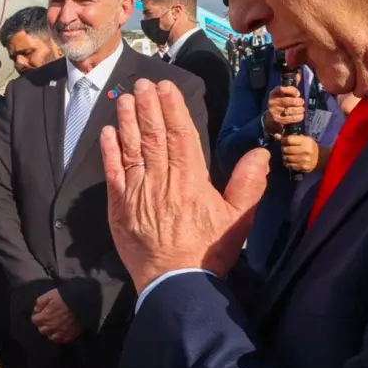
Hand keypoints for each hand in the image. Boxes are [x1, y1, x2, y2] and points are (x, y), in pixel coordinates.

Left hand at [31, 289, 81, 343]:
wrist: (80, 301)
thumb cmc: (64, 297)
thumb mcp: (49, 295)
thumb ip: (40, 302)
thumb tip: (36, 309)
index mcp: (44, 317)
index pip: (35, 320)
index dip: (37, 315)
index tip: (41, 312)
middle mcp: (51, 327)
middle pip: (42, 330)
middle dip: (43, 324)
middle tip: (48, 319)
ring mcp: (61, 333)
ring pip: (51, 337)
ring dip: (51, 332)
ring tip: (55, 326)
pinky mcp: (70, 335)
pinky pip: (62, 340)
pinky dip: (60, 336)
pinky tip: (62, 331)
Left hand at [101, 79, 270, 293]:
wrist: (176, 284)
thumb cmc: (210, 252)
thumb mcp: (238, 220)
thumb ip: (249, 184)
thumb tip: (260, 152)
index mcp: (192, 180)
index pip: (180, 135)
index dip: (172, 108)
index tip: (166, 87)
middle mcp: (162, 180)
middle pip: (153, 135)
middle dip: (148, 106)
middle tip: (142, 83)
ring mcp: (137, 192)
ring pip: (131, 148)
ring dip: (128, 120)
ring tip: (126, 98)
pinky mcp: (119, 207)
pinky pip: (112, 173)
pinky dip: (109, 151)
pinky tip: (107, 132)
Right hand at [265, 85, 303, 133]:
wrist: (271, 117)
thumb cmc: (281, 102)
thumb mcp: (283, 94)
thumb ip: (291, 86)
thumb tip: (299, 74)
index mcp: (273, 93)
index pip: (282, 89)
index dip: (292, 90)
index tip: (297, 93)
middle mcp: (272, 102)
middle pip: (288, 101)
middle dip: (298, 101)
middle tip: (302, 102)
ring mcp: (274, 112)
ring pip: (291, 110)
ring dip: (300, 109)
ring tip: (302, 109)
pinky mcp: (278, 120)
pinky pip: (291, 118)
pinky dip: (299, 117)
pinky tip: (301, 115)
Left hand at [281, 134, 319, 172]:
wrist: (320, 158)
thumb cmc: (309, 146)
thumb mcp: (302, 139)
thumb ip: (290, 137)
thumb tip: (276, 136)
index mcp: (306, 141)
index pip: (289, 140)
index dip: (284, 141)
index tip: (284, 142)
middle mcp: (306, 150)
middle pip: (287, 149)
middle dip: (284, 149)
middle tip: (285, 149)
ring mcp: (305, 160)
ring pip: (287, 158)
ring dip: (285, 156)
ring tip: (287, 155)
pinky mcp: (303, 167)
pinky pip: (290, 165)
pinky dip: (288, 163)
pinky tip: (290, 161)